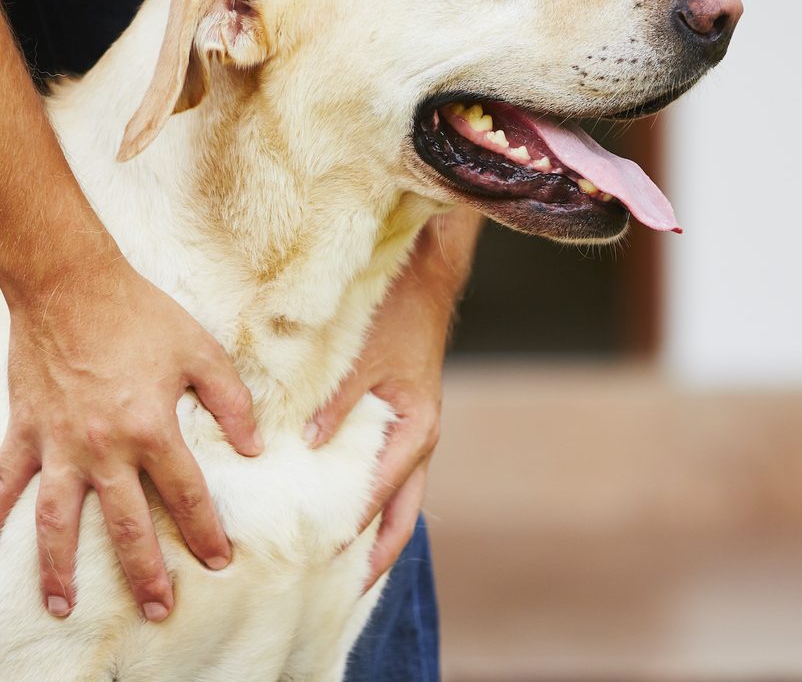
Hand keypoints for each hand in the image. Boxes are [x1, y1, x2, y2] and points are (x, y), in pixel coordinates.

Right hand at [0, 259, 261, 620]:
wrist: (73, 285)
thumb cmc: (141, 316)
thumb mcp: (201, 351)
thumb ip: (231, 401)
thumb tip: (254, 447)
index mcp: (151, 427)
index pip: (185, 494)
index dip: (205, 530)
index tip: (218, 561)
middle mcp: (103, 447)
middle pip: (125, 523)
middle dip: (143, 571)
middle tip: (158, 608)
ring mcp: (58, 443)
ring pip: (57, 520)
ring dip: (59, 567)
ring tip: (63, 605)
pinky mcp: (26, 429)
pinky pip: (6, 480)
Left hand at [306, 207, 480, 590]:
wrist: (424, 284)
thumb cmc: (397, 318)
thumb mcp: (364, 360)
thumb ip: (336, 404)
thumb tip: (305, 445)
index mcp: (416, 430)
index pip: (380, 495)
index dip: (349, 527)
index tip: (315, 553)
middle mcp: (421, 440)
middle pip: (402, 514)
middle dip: (374, 553)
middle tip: (340, 588)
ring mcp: (415, 434)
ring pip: (400, 498)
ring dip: (375, 529)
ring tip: (341, 562)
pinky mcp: (404, 422)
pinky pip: (392, 474)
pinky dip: (373, 498)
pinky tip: (343, 504)